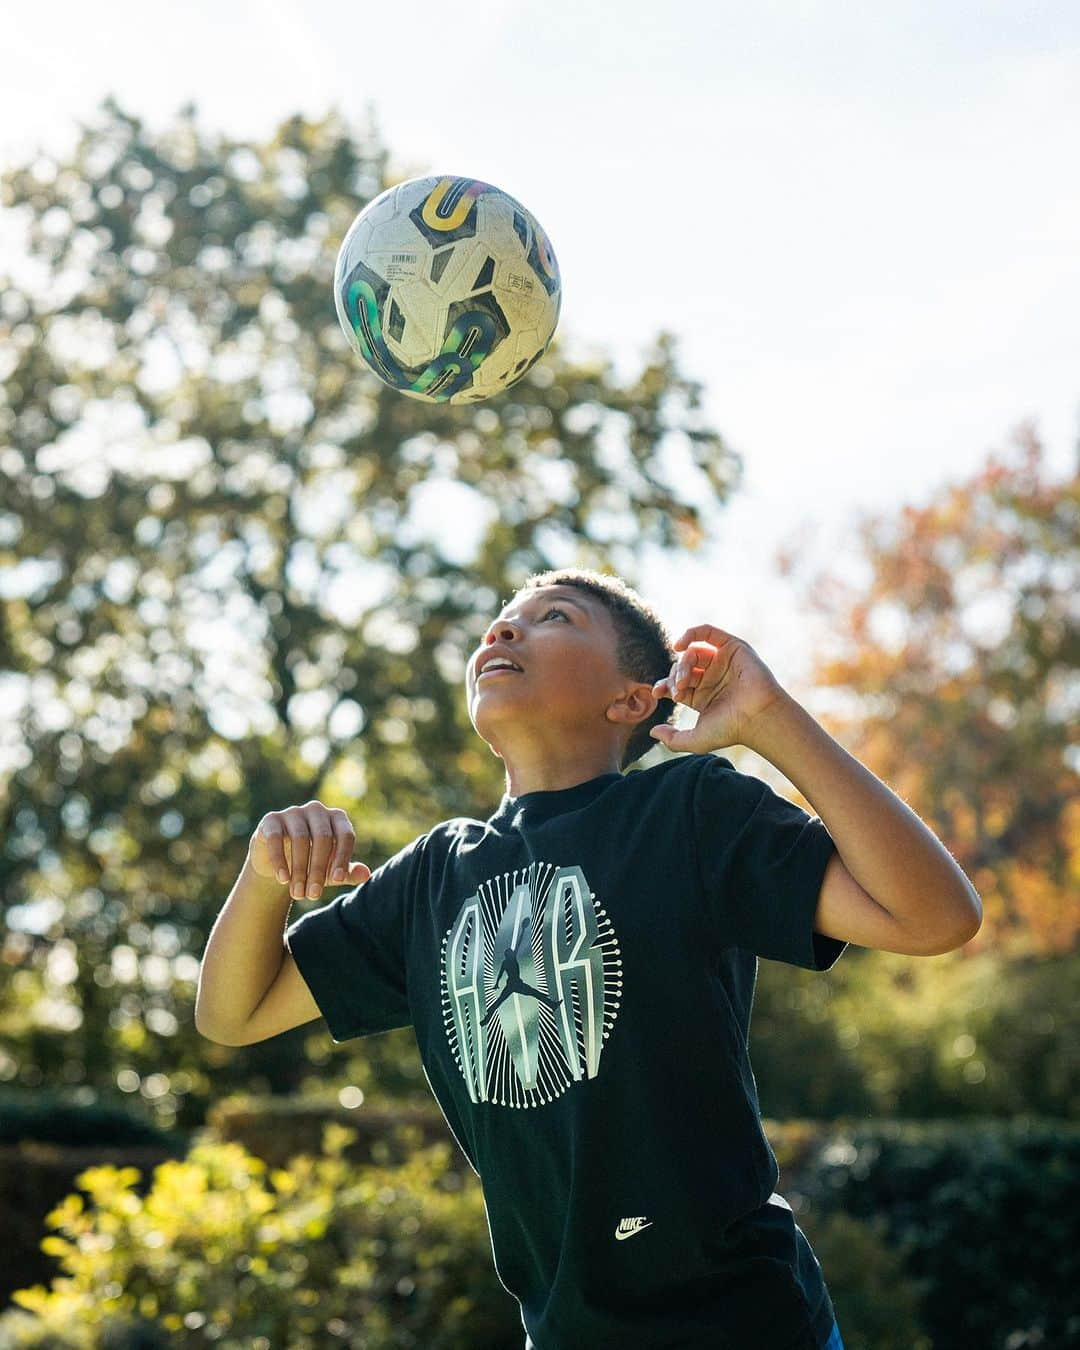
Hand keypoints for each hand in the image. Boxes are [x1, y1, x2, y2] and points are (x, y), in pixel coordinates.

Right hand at [248, 801, 371, 900]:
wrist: (276, 864)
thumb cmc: (312, 865)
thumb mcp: (331, 872)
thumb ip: (348, 872)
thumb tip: (366, 875)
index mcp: (337, 818)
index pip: (345, 835)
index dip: (342, 858)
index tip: (336, 881)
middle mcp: (317, 810)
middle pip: (323, 838)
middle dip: (318, 869)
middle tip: (313, 895)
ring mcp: (293, 812)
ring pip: (300, 839)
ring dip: (299, 870)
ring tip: (298, 893)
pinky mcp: (271, 819)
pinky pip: (276, 838)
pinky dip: (280, 861)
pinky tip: (283, 880)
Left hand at [649, 624, 786, 752]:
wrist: (757, 717)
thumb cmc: (731, 729)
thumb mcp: (695, 740)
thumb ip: (673, 740)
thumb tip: (652, 731)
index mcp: (702, 696)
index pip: (676, 683)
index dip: (664, 685)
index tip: (657, 693)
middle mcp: (711, 678)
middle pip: (682, 668)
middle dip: (675, 677)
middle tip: (678, 690)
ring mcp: (722, 662)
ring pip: (692, 653)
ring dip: (683, 664)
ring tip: (684, 680)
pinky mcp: (732, 648)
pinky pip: (708, 632)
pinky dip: (692, 633)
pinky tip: (679, 646)